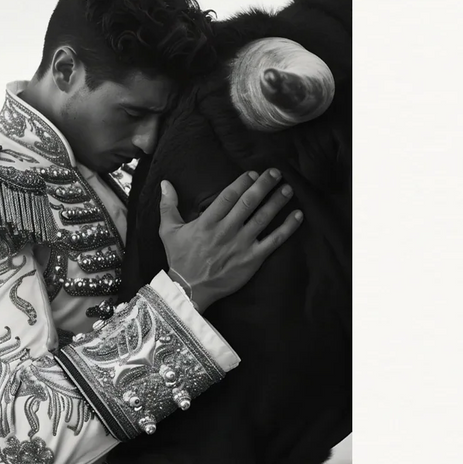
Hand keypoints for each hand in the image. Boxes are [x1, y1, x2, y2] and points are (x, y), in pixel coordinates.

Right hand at [158, 169, 302, 310]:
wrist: (189, 290)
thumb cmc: (180, 259)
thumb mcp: (168, 231)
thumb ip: (168, 205)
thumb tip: (165, 183)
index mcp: (207, 222)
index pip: (228, 196)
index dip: (242, 182)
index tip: (252, 173)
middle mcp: (226, 231)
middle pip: (249, 202)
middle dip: (264, 185)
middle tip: (275, 173)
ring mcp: (241, 245)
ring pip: (264, 218)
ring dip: (277, 201)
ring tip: (287, 188)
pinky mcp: (252, 259)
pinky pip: (274, 241)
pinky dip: (287, 228)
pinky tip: (297, 216)